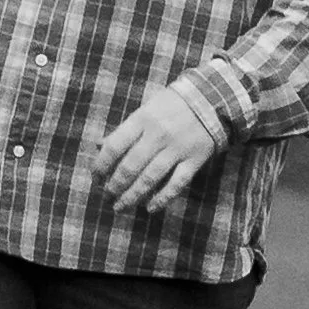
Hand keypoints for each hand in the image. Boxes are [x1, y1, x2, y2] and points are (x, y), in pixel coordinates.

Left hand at [94, 84, 218, 212]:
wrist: (211, 99)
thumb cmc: (171, 105)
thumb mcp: (144, 110)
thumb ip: (123, 130)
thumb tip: (97, 145)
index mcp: (142, 119)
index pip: (115, 146)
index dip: (102, 164)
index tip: (96, 178)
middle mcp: (158, 135)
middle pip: (131, 166)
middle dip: (115, 185)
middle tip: (107, 197)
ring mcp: (177, 148)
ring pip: (151, 178)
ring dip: (133, 196)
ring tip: (121, 207)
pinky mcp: (195, 159)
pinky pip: (177, 183)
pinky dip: (163, 198)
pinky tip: (150, 208)